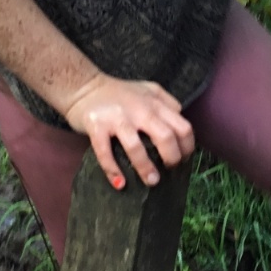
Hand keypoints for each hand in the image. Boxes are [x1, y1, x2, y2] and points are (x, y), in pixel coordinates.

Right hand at [62, 75, 194, 190]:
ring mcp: (117, 117)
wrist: (83, 87)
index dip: (187, 147)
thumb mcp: (148, 90)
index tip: (184, 159)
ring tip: (152, 181)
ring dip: (146, 168)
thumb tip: (182, 128)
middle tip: (170, 169)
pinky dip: (113, 170)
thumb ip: (167, 104)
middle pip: (166, 137)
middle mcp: (140, 109)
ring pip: (137, 147)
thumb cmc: (119, 93)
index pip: (183, 126)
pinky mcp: (96, 126)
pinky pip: (105, 152)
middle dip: (172, 158)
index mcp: (155, 102)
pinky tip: (120, 183)